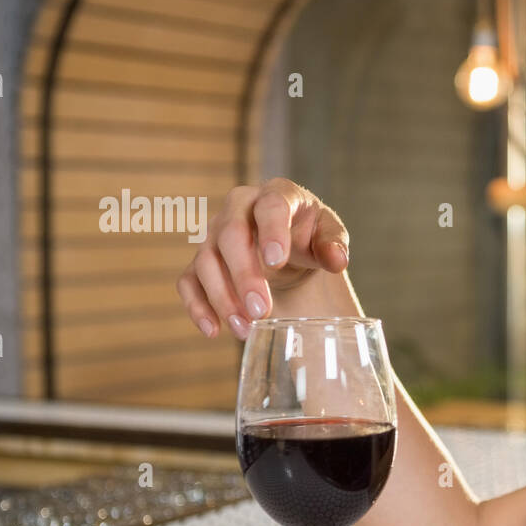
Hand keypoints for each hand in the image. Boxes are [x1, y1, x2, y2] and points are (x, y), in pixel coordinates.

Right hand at [176, 177, 350, 339]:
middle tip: (262, 310)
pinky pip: (189, 281)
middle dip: (244, 274)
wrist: (290, 247)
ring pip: (206, 261)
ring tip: (246, 328)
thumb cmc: (310, 235)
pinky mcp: (201, 261)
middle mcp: (239, 209)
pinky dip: (198, 306)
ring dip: (223, 297)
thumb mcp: (329, 235)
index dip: (272, 231)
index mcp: (276, 195)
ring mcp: (215, 234)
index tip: (277, 260)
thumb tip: (336, 259)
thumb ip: (334, 244)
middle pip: (231, 235)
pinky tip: (214, 330)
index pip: (270, 206)